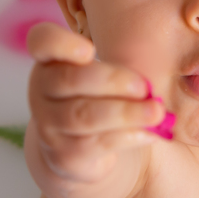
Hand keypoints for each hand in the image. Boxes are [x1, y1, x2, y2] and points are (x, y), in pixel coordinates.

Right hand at [25, 22, 164, 197]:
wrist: (75, 150)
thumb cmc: (96, 98)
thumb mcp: (100, 76)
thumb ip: (118, 71)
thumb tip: (152, 85)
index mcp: (50, 61)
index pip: (41, 42)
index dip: (61, 43)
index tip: (89, 50)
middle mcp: (42, 91)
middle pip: (71, 80)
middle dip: (114, 81)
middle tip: (146, 87)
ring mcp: (49, 125)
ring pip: (84, 115)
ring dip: (126, 113)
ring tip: (157, 112)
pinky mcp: (63, 155)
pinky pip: (96, 143)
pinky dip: (128, 136)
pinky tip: (150, 133)